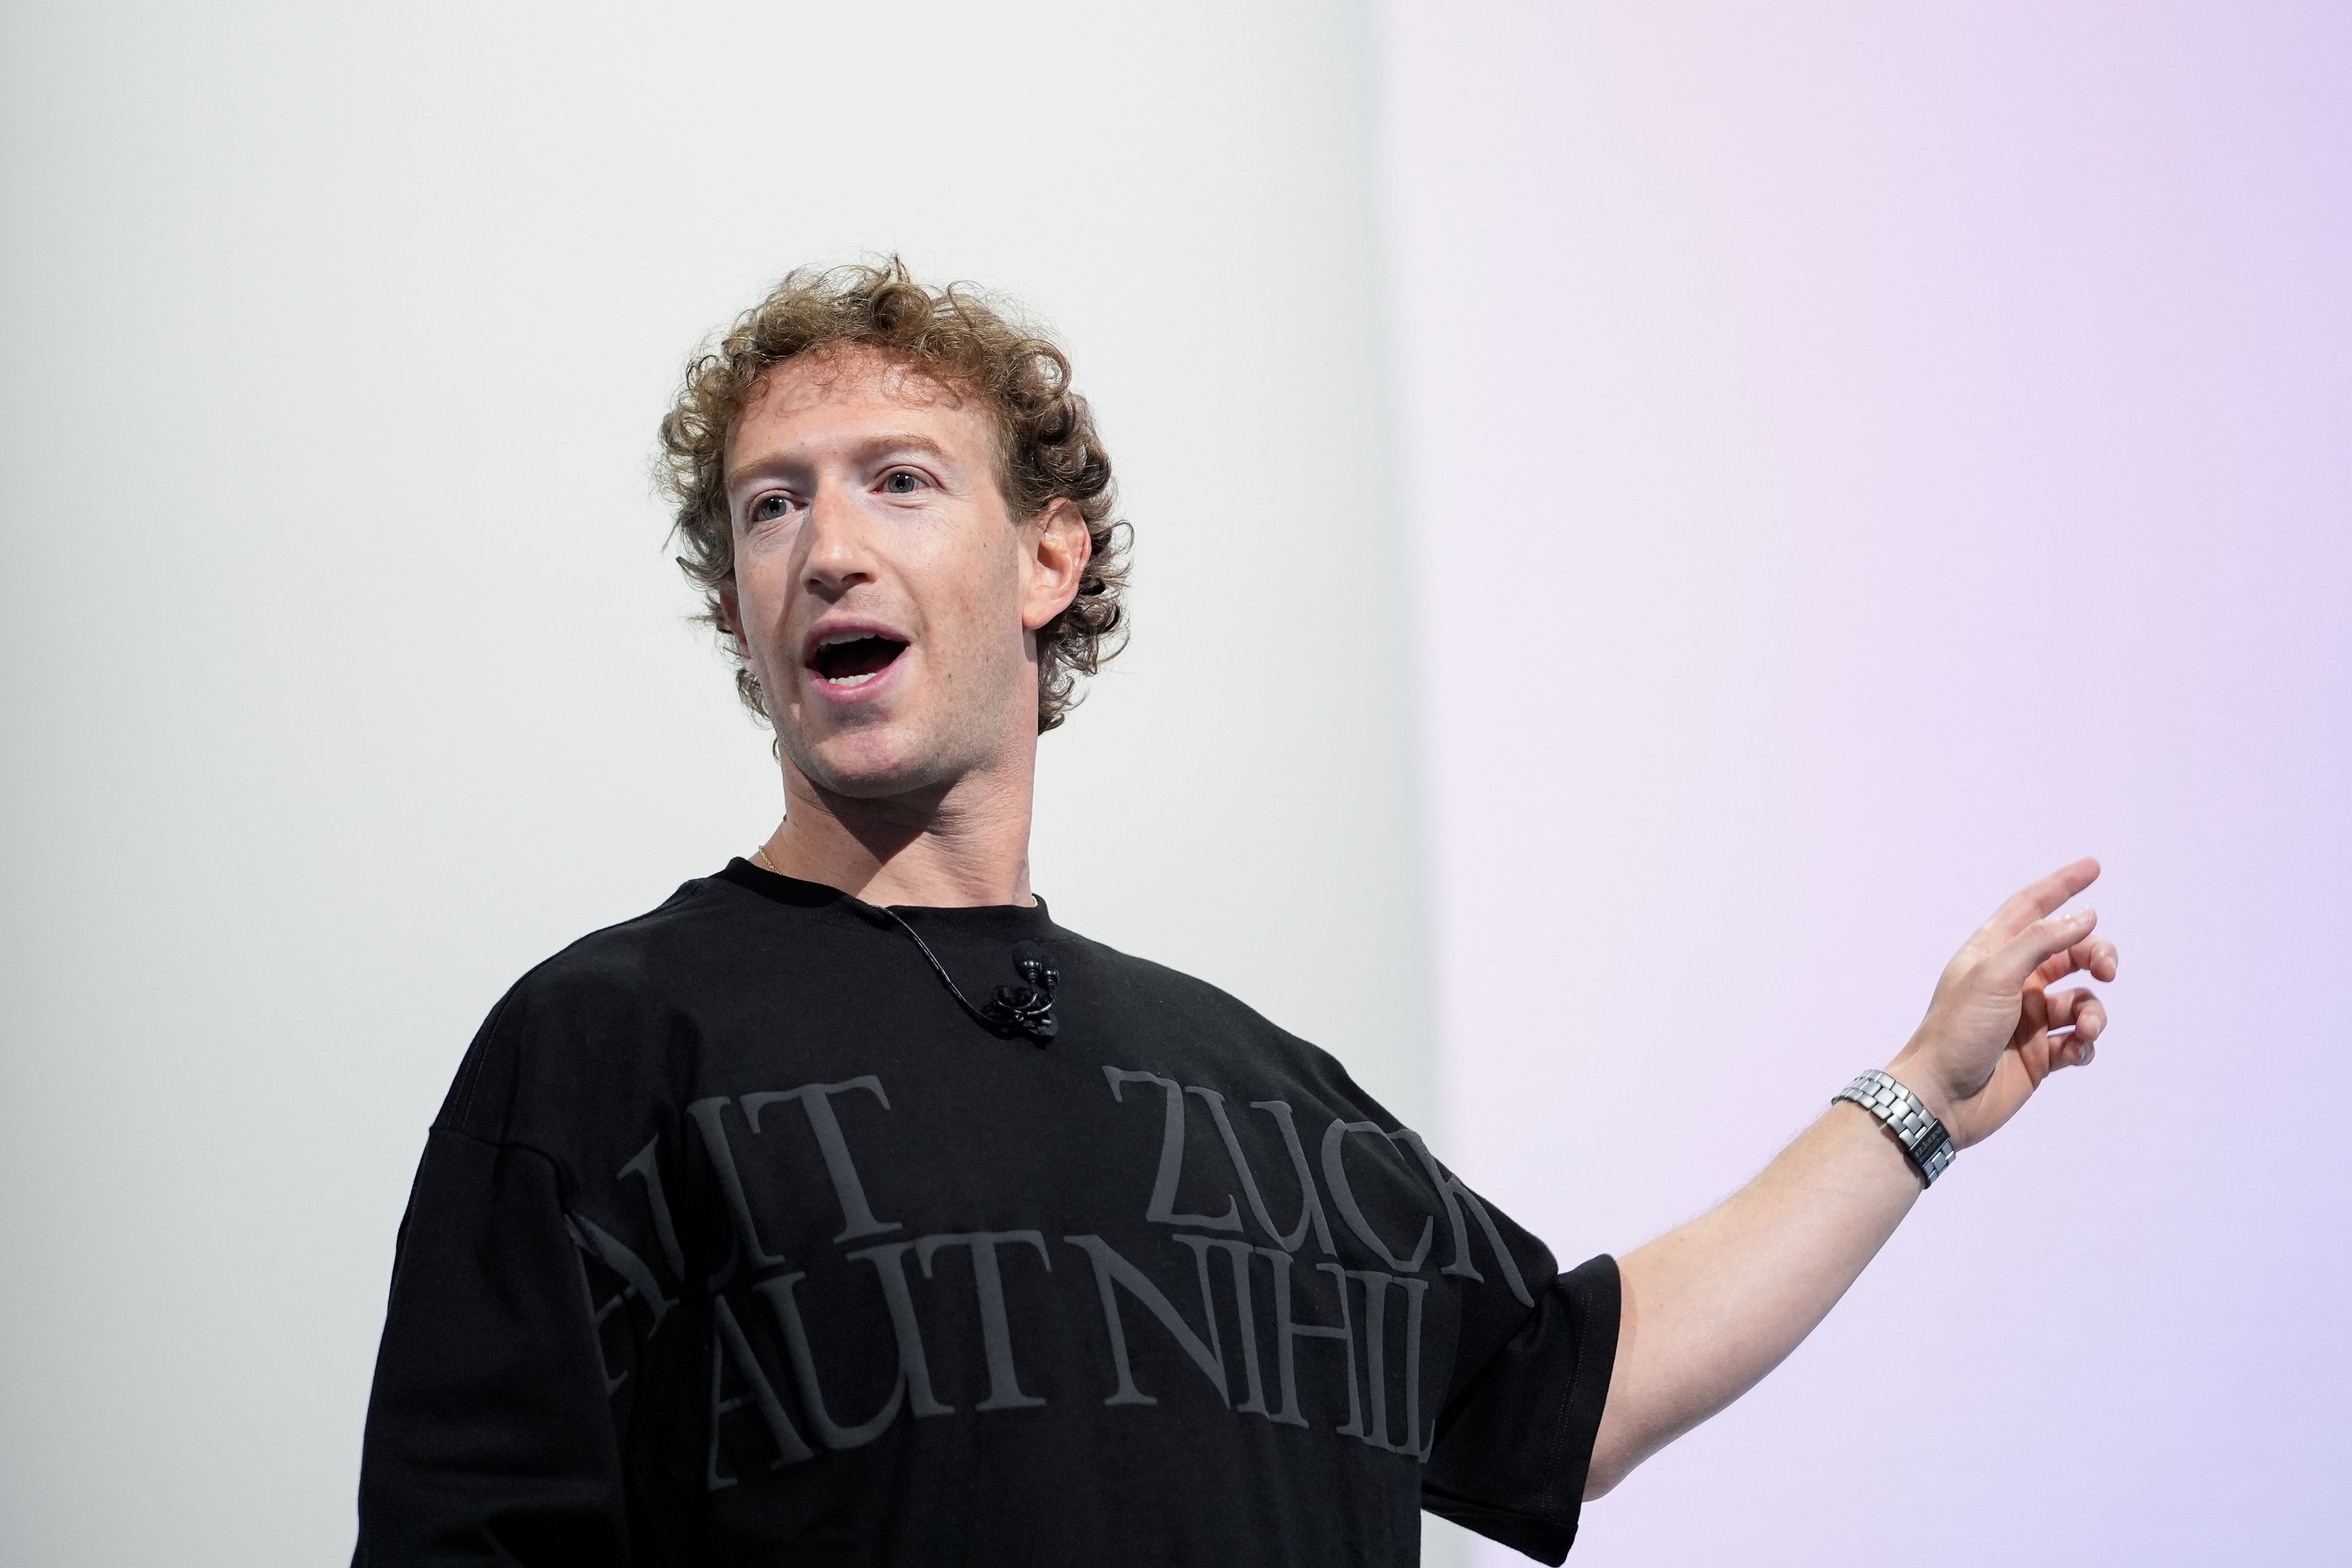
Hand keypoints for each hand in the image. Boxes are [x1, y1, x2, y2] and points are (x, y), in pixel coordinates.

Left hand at [1886, 857, 2120, 1150]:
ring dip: (2094, 1011)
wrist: (1941, 1098)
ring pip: (2081, 1001)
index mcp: (1992, 954)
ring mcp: (2027, 1019)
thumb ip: (2042, 941)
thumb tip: (2085, 916)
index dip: (2061, 886)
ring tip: (2085, 1028)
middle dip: (2096, 956)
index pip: (2031, 908)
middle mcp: (2012, 982)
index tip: (2093, 866)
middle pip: (2069, 953)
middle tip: (2107, 970)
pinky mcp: (2038, 1055)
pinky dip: (2084, 1044)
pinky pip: (2078, 1041)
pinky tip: (2072, 1052)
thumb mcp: (1995, 975)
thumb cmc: (1956, 1031)